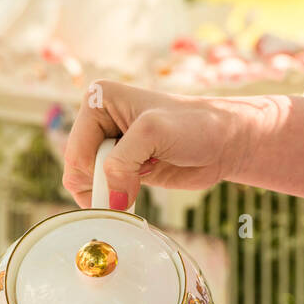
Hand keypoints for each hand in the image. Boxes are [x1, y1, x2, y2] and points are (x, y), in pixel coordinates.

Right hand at [62, 80, 253, 208]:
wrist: (226, 142)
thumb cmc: (196, 126)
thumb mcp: (153, 133)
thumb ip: (122, 163)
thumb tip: (110, 201)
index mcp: (97, 101)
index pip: (77, 153)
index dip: (99, 173)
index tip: (132, 176)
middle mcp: (99, 122)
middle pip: (78, 171)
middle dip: (105, 184)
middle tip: (139, 177)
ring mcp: (110, 147)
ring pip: (89, 185)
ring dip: (113, 192)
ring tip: (144, 175)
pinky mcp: (123, 168)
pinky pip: (104, 193)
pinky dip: (119, 198)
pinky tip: (143, 184)